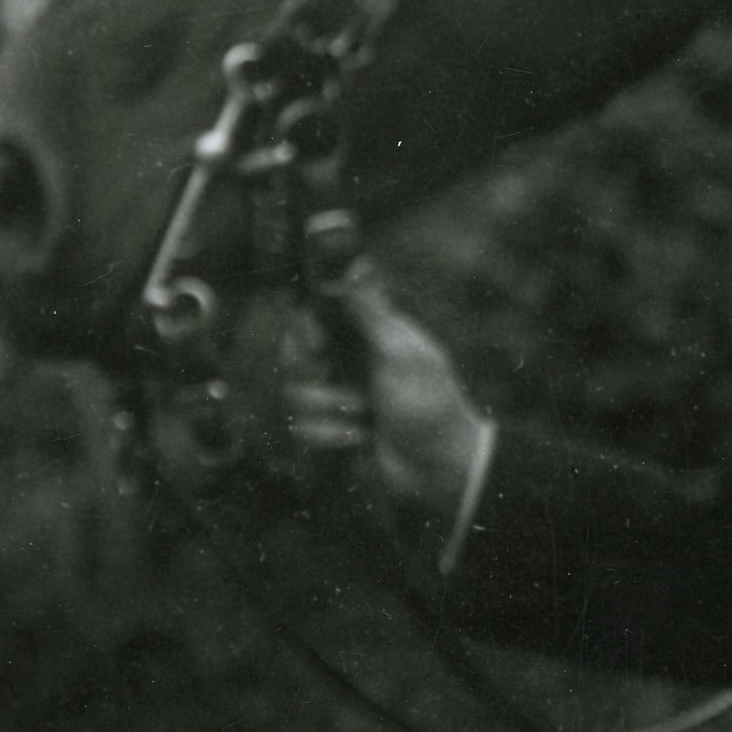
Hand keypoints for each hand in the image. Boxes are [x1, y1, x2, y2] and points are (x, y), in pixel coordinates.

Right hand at [293, 263, 489, 525]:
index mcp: (364, 334)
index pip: (312, 314)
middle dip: (311, 373)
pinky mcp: (328, 430)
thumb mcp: (401, 354)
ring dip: (329, 408)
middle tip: (337, 382)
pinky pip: (301, 427)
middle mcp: (344, 360)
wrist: (438, 468)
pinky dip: (330, 435)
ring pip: (293, 393)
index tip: (318, 343)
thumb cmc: (430, 404)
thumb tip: (358, 263)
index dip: (305, 328)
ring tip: (364, 416)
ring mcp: (334, 396)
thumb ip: (371, 312)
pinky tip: (359, 438)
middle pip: (292, 353)